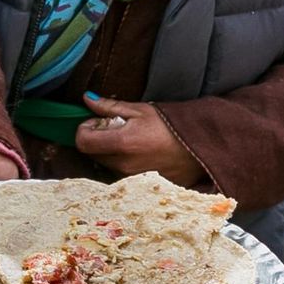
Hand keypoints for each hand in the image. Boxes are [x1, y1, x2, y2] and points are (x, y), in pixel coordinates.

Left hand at [71, 94, 204, 185]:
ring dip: (108, 150)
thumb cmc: (172, 126)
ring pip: (104, 163)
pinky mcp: (137, 184)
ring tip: (130, 138)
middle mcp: (122, 164)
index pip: (83, 141)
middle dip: (96, 138)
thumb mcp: (141, 110)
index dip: (85, 128)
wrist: (200, 149)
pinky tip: (137, 150)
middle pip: (91, 153)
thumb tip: (87, 99)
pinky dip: (120, 160)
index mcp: (122, 143)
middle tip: (114, 126)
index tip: (97, 121)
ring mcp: (130, 176)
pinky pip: (118, 171)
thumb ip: (110, 107)